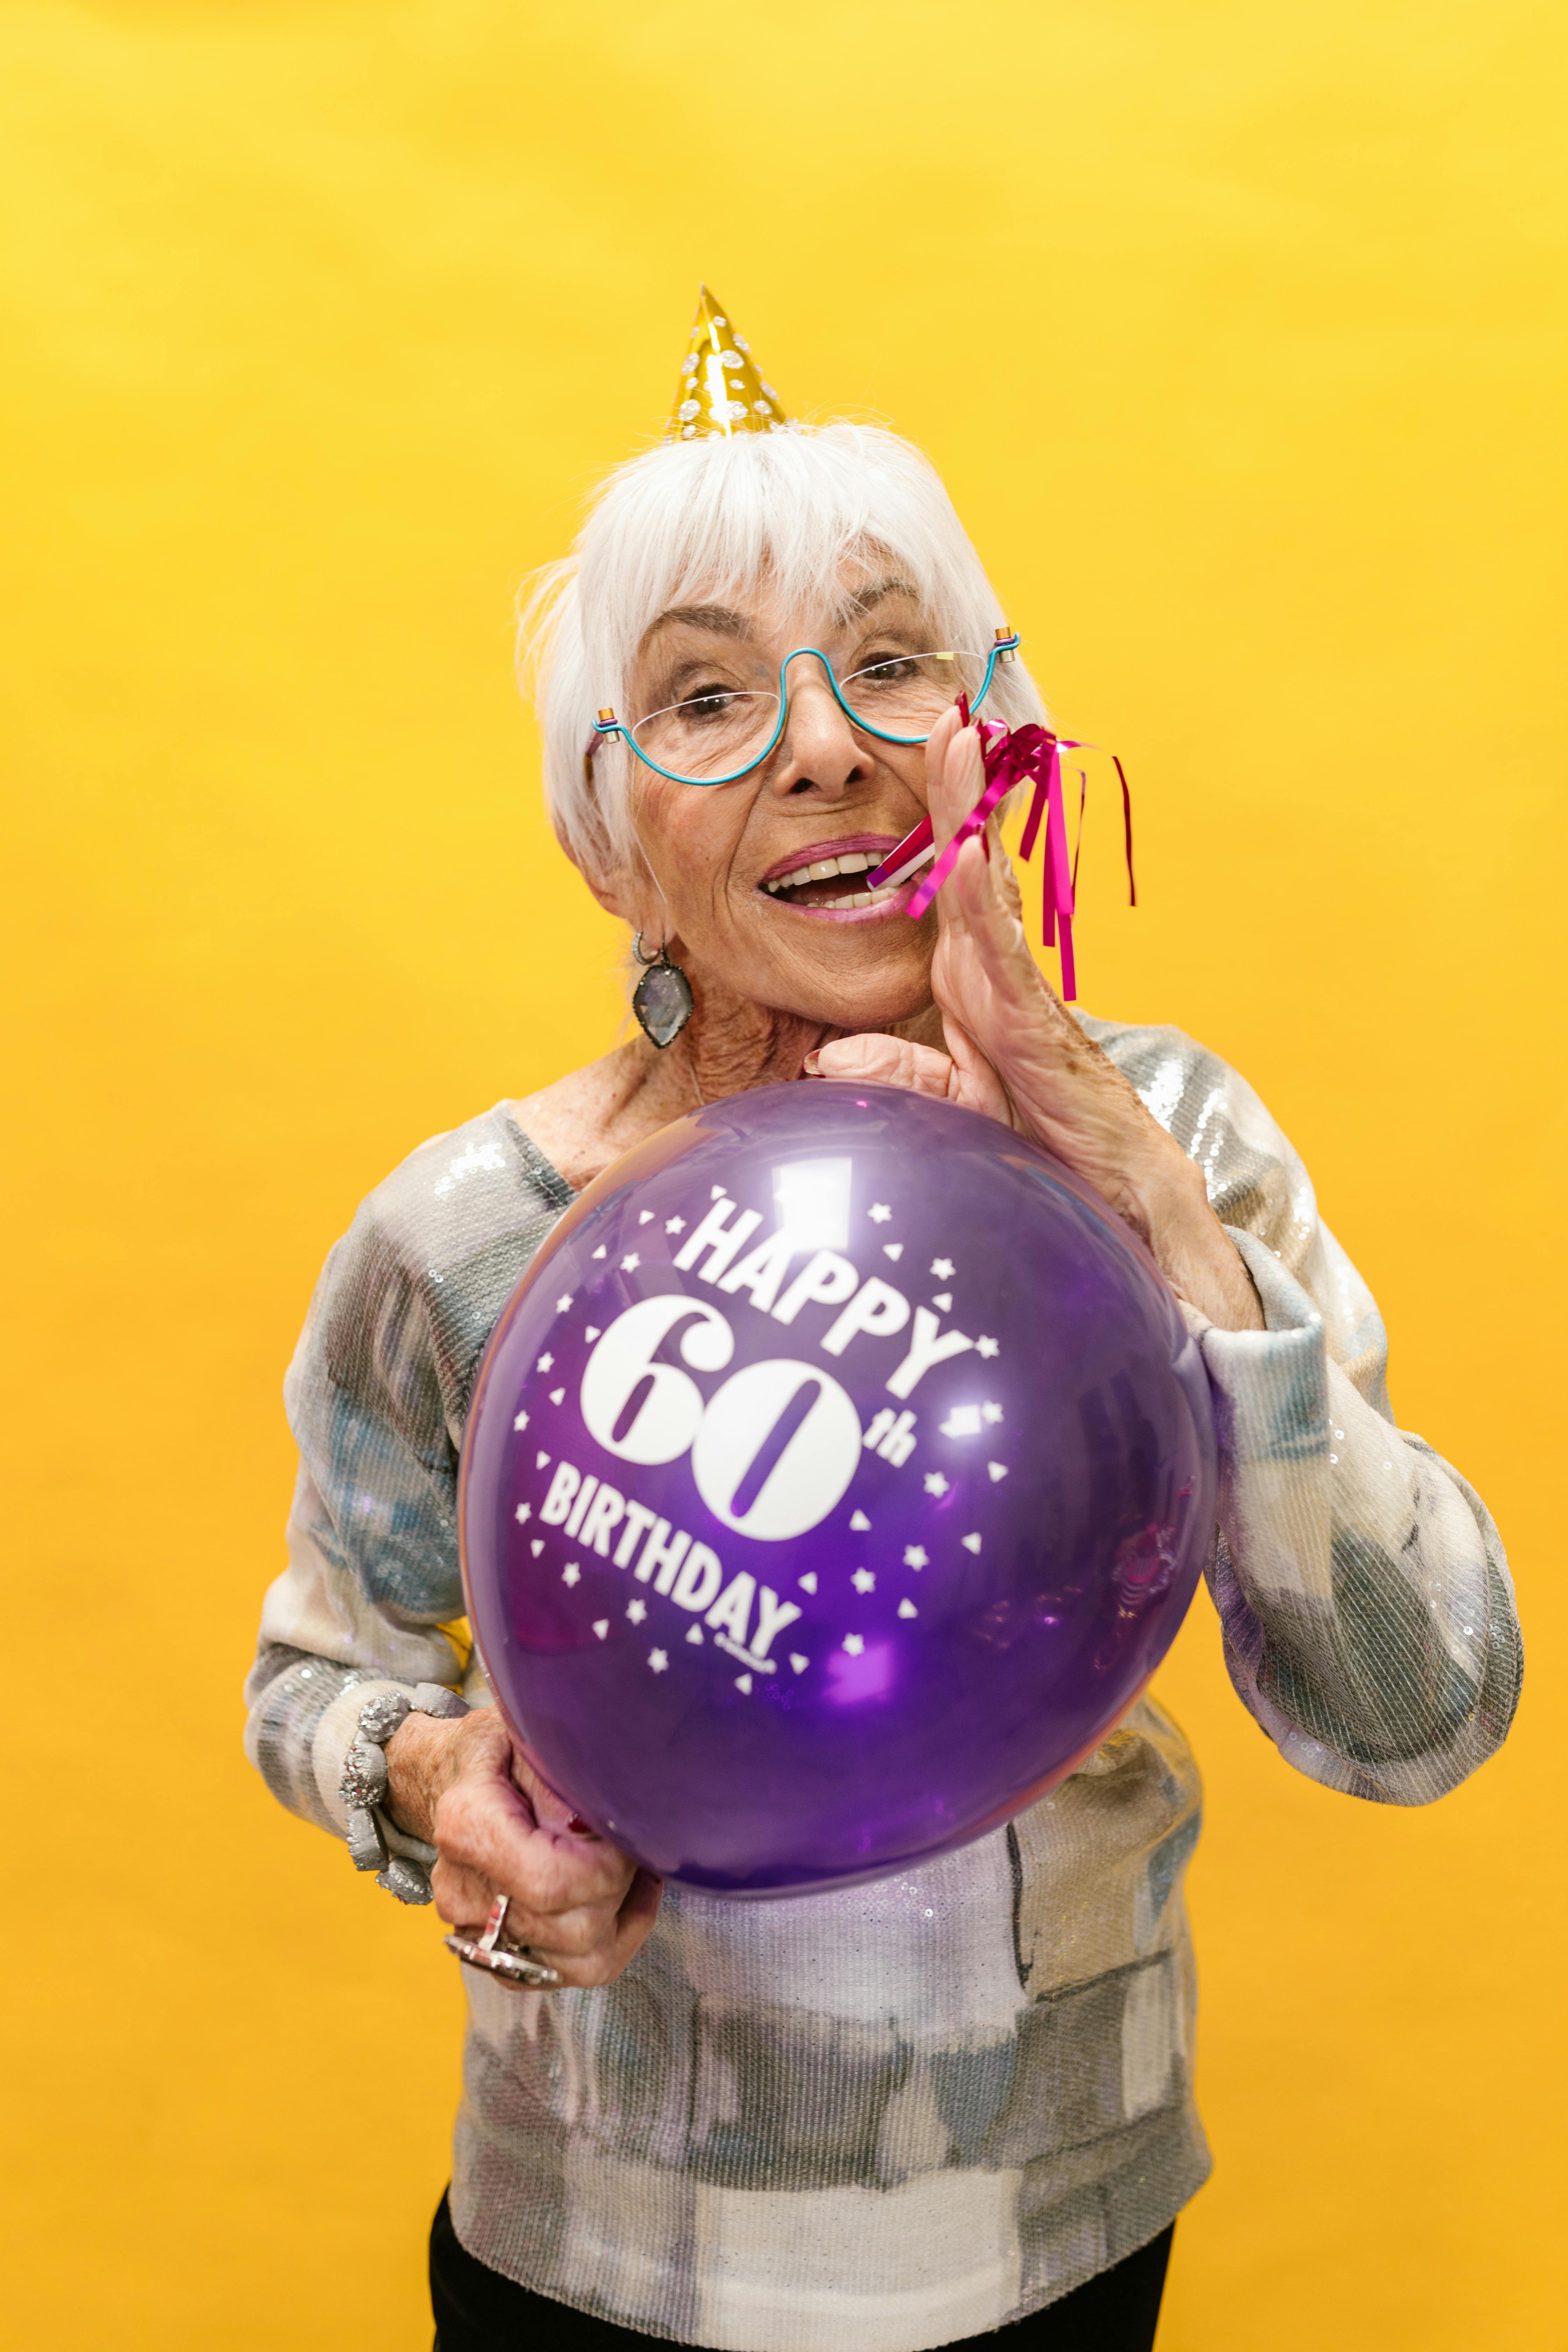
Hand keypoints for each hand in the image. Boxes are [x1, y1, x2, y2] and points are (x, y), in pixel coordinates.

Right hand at [385, 1706, 660, 1987]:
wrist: (449, 1778)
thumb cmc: (497, 1750)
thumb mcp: (528, 1733)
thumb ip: (563, 1774)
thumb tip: (604, 1817)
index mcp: (468, 1826)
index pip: (550, 1883)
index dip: (608, 1869)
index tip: (630, 1836)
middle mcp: (464, 1891)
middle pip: (572, 1929)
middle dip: (621, 1891)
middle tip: (635, 1847)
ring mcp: (475, 1931)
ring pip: (577, 1964)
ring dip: (620, 1919)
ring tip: (631, 1871)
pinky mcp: (494, 1953)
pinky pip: (565, 1974)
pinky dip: (604, 1942)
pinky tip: (616, 1899)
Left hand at [810, 707, 1263, 1333]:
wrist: (1109, 1190)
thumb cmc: (1029, 1144)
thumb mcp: (946, 1107)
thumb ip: (894, 1076)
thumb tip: (829, 1059)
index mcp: (970, 980)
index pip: (947, 887)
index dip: (938, 824)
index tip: (926, 758)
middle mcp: (994, 970)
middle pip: (973, 863)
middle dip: (962, 788)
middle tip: (945, 716)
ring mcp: (1015, 986)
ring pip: (989, 885)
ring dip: (974, 814)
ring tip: (962, 743)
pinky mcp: (1030, 1016)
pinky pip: (999, 945)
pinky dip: (981, 895)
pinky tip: (965, 853)